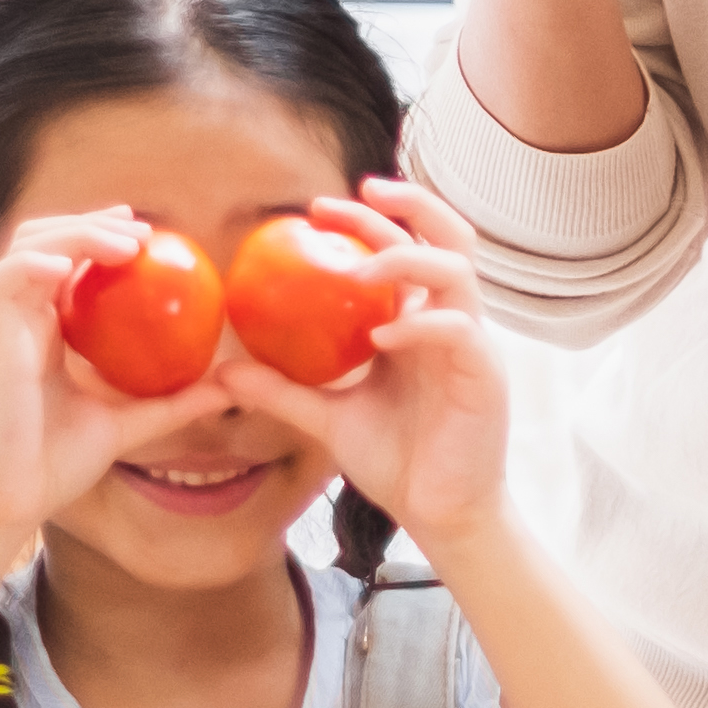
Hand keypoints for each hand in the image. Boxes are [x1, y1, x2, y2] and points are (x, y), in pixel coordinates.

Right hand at [0, 220, 247, 563]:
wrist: (8, 503)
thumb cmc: (54, 468)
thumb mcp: (127, 426)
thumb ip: (172, 404)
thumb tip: (231, 389)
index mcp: (46, 333)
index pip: (66, 264)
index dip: (98, 237)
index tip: (145, 234)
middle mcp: (21, 322)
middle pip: (44, 242)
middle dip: (88, 223)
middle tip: (139, 227)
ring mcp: (2, 329)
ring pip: (23, 249)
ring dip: (72, 233)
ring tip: (123, 243)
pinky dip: (32, 265)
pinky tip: (70, 269)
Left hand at [212, 180, 513, 549]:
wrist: (442, 514)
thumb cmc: (397, 461)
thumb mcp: (328, 418)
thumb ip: (283, 391)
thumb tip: (222, 372)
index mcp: (420, 323)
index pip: (406, 248)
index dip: (368, 220)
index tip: (316, 209)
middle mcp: (450, 323)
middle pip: (448, 237)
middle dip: (408, 204)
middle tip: (356, 193)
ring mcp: (472, 346)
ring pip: (458, 271)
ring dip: (409, 257)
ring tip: (361, 267)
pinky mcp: (484, 376)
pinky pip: (457, 331)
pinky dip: (420, 325)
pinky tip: (382, 335)